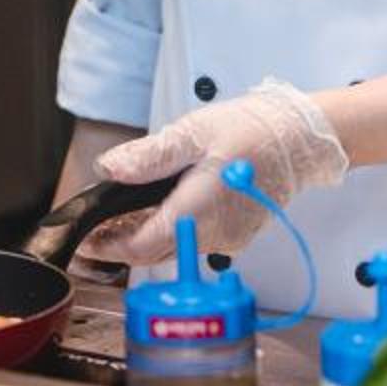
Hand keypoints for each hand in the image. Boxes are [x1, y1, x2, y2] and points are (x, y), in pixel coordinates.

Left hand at [77, 78, 347, 267]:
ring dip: (143, 239)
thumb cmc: (252, 131)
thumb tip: (110, 168)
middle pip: (154, 254)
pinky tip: (157, 214)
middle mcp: (213, 234)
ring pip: (173, 251)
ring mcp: (226, 240)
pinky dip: (170, 234)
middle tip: (94, 231)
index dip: (108, 247)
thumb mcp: (193, 132)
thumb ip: (150, 155)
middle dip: (119, 245)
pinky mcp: (234, 237)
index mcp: (198, 209)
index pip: (142, 246)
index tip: (87, 238)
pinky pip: (193, 244)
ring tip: (118, 220)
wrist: (299, 140)